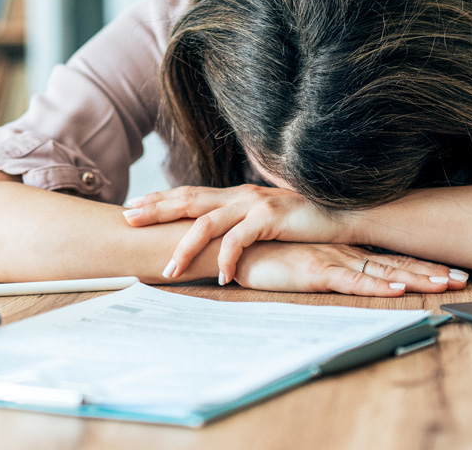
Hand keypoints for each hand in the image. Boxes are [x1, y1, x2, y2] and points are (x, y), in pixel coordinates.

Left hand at [124, 184, 345, 282]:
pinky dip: (227, 260)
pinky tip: (222, 278)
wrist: (344, 215)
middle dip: (156, 210)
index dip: (161, 199)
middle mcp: (241, 195)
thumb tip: (219, 240)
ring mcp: (254, 204)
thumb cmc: (306, 223)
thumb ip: (243, 224)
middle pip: (188, 200)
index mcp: (237, 195)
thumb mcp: (267, 221)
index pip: (191, 193)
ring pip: (206, 224)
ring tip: (168, 271)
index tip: (134, 207)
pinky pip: (239, 240)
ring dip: (185, 249)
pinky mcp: (271, 217)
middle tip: (127, 219)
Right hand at [232, 242, 466, 294]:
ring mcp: (334, 260)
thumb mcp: (304, 259)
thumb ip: (326, 264)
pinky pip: (352, 282)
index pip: (392, 257)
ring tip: (445, 284)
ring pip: (383, 272)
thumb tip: (348, 273)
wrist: (236, 245)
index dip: (422, 263)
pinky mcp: (316, 271)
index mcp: (346, 250)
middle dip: (432, 271)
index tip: (451, 270)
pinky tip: (399, 289)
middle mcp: (346, 253)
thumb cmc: (267, 253)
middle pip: (397, 263)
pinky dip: (377, 286)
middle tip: (465, 278)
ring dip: (416, 278)